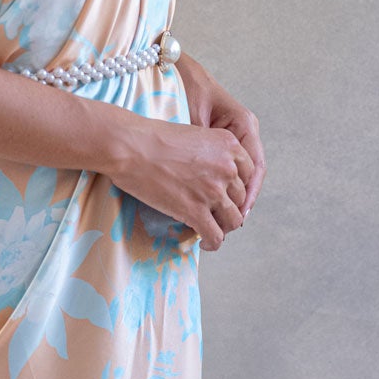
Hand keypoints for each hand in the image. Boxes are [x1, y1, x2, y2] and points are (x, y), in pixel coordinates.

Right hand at [105, 114, 253, 250]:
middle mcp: (227, 167)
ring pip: (233, 220)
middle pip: (242, 197)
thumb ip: (210, 152)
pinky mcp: (196, 211)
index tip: (227, 195)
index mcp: (229, 144)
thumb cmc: (152, 137)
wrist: (130, 146)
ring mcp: (213, 191)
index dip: (238, 187)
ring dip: (223, 227)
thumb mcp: (193, 134)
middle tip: (214, 213)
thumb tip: (209, 173)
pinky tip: (203, 242)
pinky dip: (212, 243)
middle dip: (229, 207)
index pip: (249, 173)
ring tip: (210, 228)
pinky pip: (215, 236)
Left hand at [176, 53, 265, 218]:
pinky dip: (225, 186)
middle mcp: (245, 131)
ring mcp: (235, 137)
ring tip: (225, 220)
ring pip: (242, 174)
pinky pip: (230, 168)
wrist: (176, 70)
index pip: (255, 166)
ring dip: (235, 197)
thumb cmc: (184, 87)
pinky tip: (216, 202)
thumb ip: (204, 145)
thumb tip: (207, 179)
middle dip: (243, 200)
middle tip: (232, 223)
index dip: (249, 193)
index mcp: (243, 123)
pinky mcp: (223, 141)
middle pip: (252, 174)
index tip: (241, 212)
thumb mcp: (194, 117)